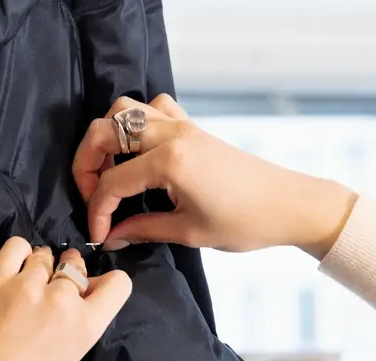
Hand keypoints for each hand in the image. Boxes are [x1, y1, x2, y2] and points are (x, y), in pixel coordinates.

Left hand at [0, 238, 131, 360]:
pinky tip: (10, 270)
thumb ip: (80, 321)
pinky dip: (16, 254)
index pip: (118, 283)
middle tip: (46, 290)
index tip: (86, 289)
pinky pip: (17, 245)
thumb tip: (82, 291)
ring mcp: (29, 284)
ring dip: (38, 266)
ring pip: (45, 255)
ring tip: (22, 285)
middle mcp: (63, 300)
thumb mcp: (68, 355)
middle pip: (75, 265)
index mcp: (87, 325)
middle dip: (64, 273)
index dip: (102, 282)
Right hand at [72, 95, 357, 258]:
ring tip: (109, 172)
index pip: (111, 182)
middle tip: (91, 196)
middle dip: (87, 163)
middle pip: (105, 130)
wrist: (288, 205)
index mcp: (169, 161)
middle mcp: (171, 134)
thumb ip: (142, 230)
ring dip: (107, 137)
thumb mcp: (188, 232)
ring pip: (125, 110)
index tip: (98, 234)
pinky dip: (136, 124)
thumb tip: (110, 236)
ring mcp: (182, 125)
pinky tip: (138, 155)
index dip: (96, 211)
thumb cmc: (245, 222)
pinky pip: (154, 108)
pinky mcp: (193, 127)